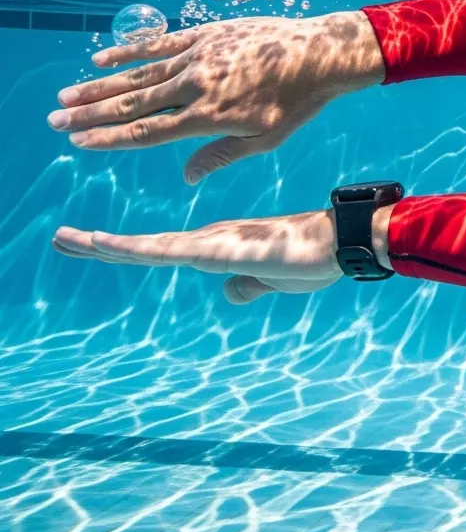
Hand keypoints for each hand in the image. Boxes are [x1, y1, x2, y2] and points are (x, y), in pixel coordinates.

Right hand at [48, 11, 386, 183]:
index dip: (109, 138)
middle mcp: (196, 86)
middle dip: (90, 113)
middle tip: (54, 120)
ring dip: (99, 85)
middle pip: (132, 103)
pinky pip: (158, 45)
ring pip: (137, 74)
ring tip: (66, 94)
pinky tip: (101, 60)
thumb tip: (186, 177)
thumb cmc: (297, 103)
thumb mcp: (264, 141)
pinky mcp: (205, 35)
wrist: (319, 55)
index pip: (147, 131)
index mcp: (209, 117)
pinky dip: (127, 52)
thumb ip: (220, 156)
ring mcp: (198, 57)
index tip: (79, 141)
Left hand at [53, 210, 350, 304]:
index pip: (162, 249)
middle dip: (101, 243)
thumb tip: (230, 293)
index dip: (127, 247)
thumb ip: (249, 285)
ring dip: (104, 244)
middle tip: (61, 238)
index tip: (92, 244)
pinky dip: (132, 247)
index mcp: (219, 246)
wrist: (338, 242)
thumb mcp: (272, 280)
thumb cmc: (313, 258)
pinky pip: (165, 250)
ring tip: (67, 239)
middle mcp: (207, 239)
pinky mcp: (216, 249)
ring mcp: (210, 243)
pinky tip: (105, 245)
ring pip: (146, 245)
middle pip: (144, 244)